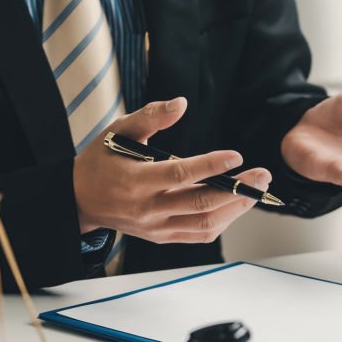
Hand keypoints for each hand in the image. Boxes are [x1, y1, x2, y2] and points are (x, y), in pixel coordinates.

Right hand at [73, 98, 270, 243]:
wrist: (79, 200)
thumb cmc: (101, 161)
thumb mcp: (117, 131)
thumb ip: (150, 116)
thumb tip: (181, 104)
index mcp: (136, 181)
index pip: (180, 175)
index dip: (211, 166)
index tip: (237, 155)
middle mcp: (147, 209)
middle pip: (200, 203)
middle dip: (237, 190)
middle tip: (261, 174)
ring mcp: (155, 228)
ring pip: (204, 224)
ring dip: (235, 208)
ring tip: (255, 190)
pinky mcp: (162, 237)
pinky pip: (198, 235)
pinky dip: (222, 221)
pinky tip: (235, 205)